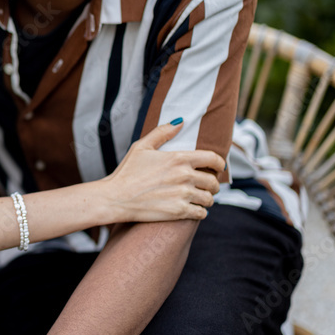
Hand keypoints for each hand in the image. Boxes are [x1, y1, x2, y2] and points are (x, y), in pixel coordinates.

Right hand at [98, 120, 225, 223]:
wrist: (115, 198)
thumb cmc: (127, 172)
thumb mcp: (141, 147)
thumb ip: (162, 132)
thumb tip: (181, 121)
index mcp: (178, 158)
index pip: (212, 159)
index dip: (219, 164)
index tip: (217, 168)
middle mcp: (184, 176)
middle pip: (213, 182)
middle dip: (212, 184)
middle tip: (206, 186)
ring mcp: (182, 195)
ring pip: (209, 199)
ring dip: (206, 199)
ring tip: (199, 199)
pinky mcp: (179, 211)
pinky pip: (202, 213)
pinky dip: (200, 212)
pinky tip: (192, 209)